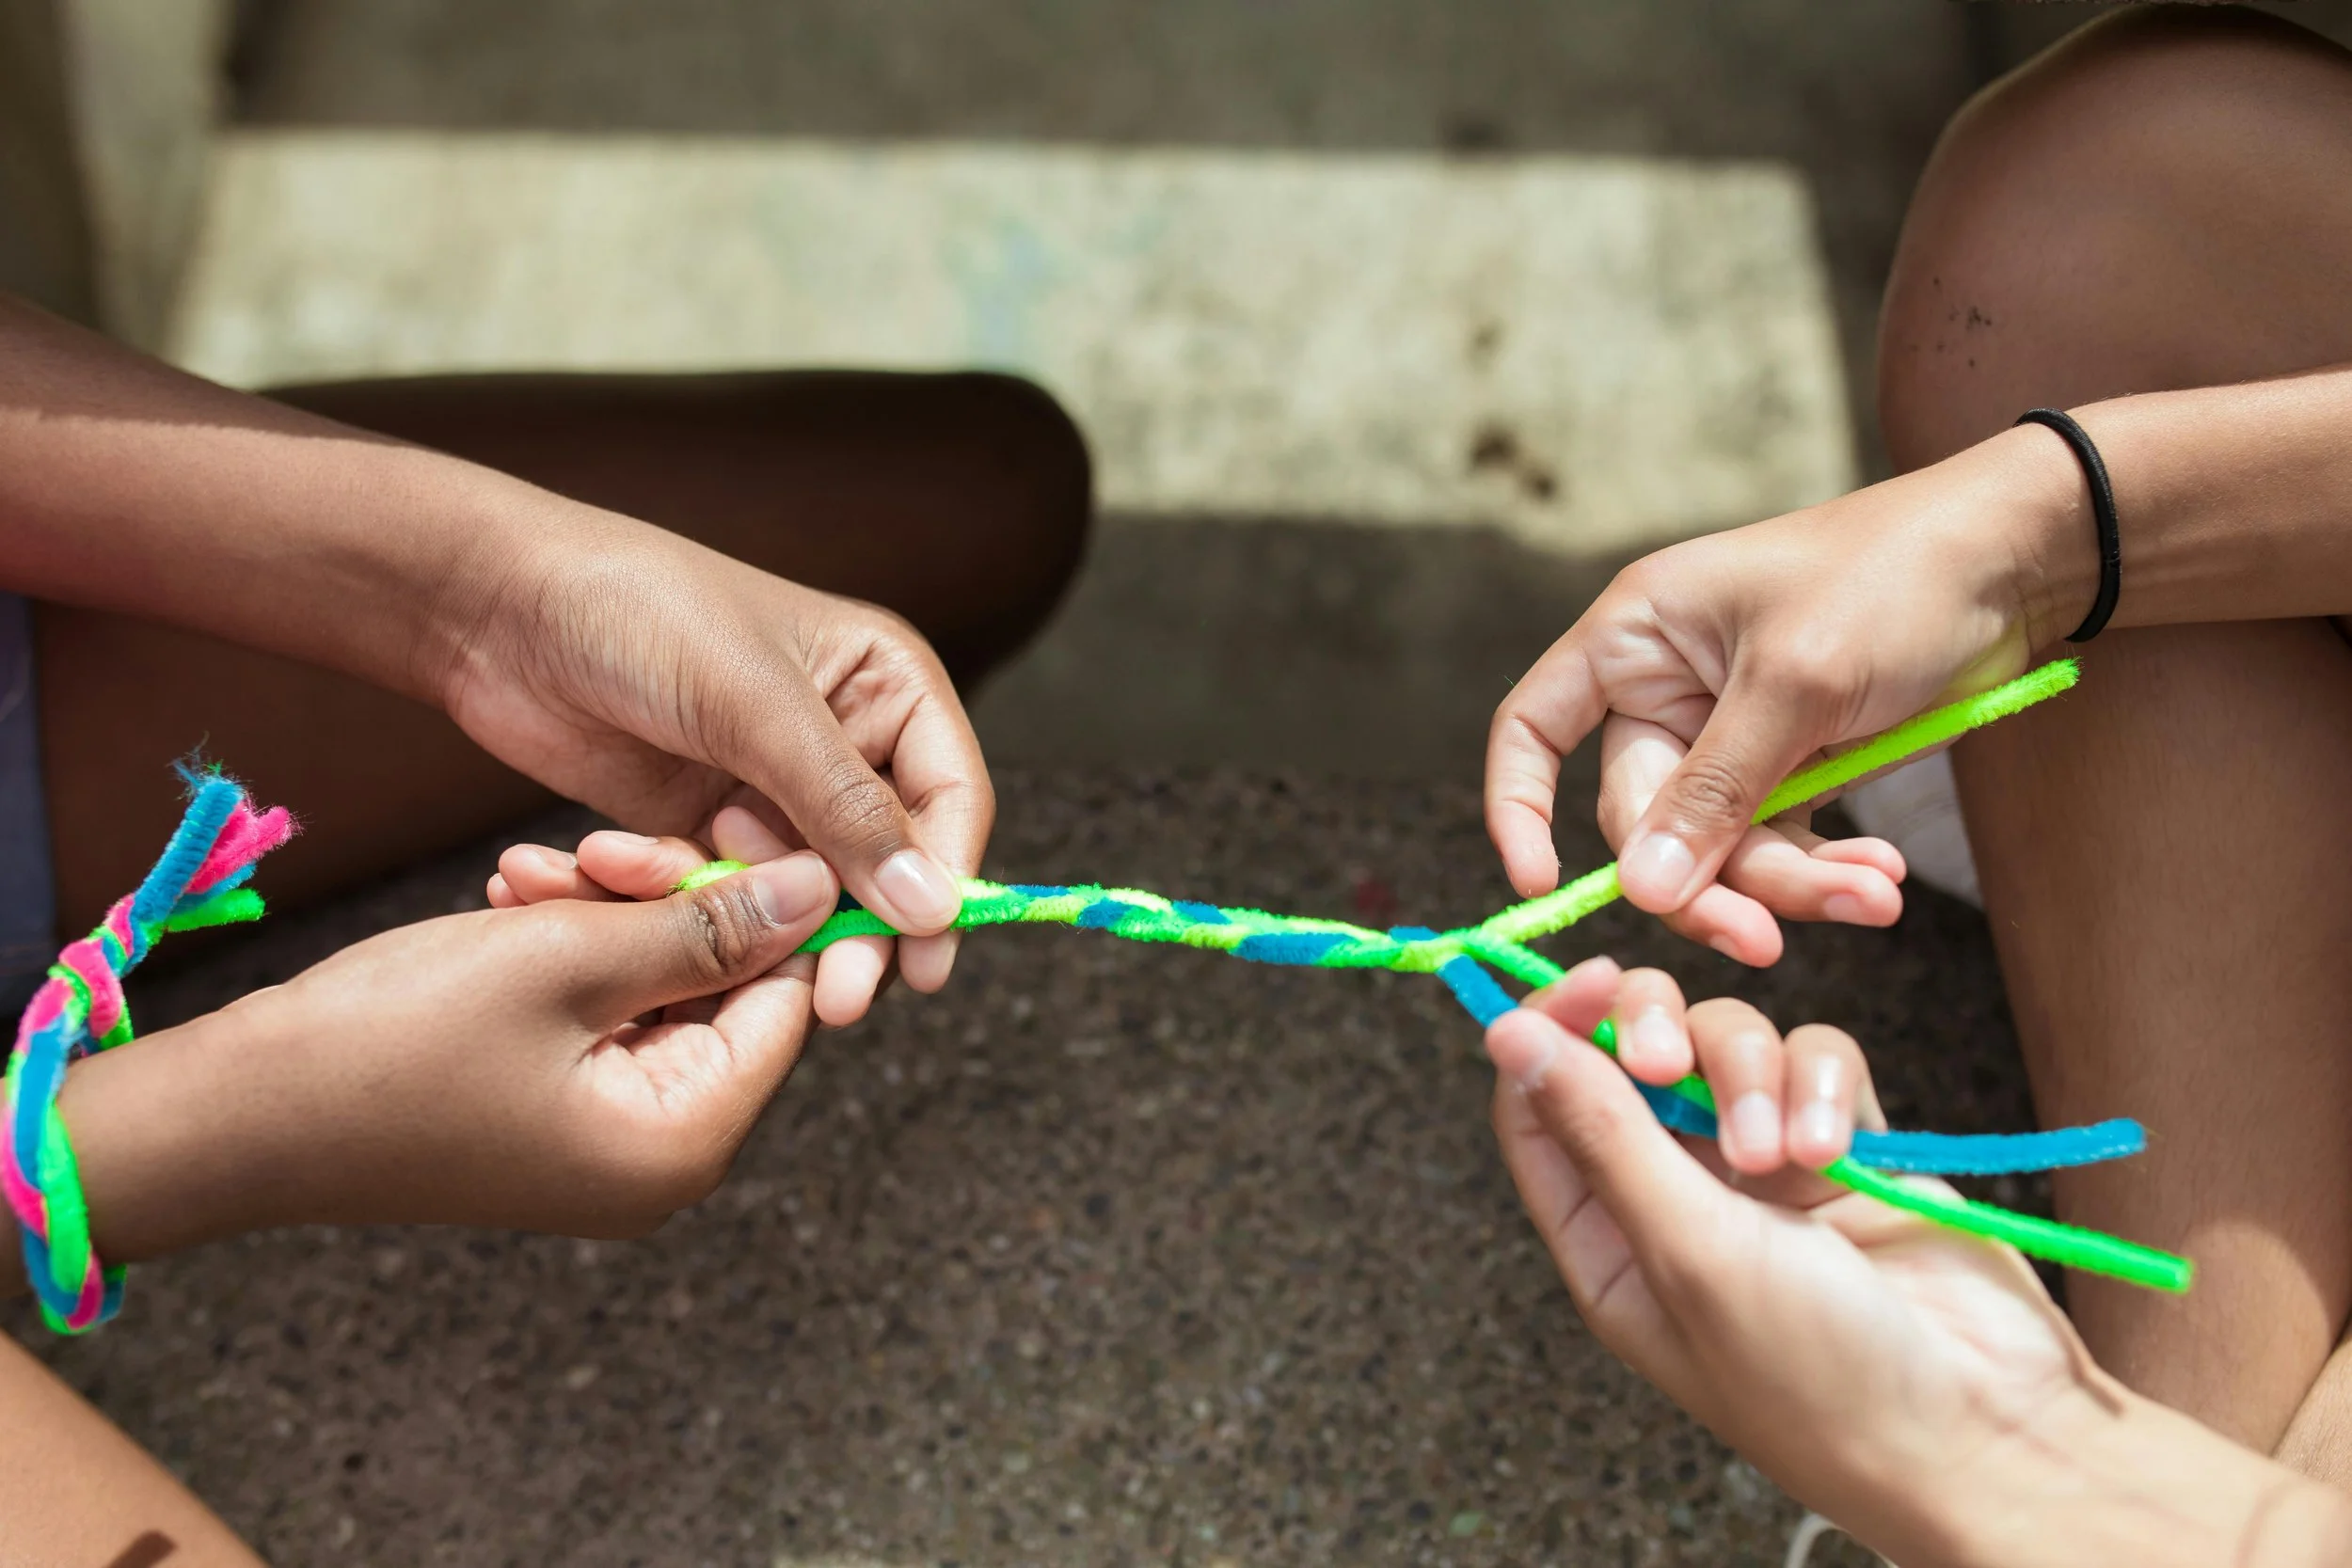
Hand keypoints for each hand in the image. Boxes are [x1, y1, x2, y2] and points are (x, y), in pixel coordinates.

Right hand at [59, 853, 842, 1245]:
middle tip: (590, 849)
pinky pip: (597, 1020)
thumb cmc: (393, 1039)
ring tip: (529, 874)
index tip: (714, 834)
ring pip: (654, 994)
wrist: (238, 1111)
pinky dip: (566, 956)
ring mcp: (603, 1147)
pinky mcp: (551, 1122)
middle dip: (662, 907)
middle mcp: (660, 1162)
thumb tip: (821, 893)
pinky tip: (513, 903)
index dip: (762, 910)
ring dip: (603, 919)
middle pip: (722, 996)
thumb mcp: (570, 957)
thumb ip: (706, 926)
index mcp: (684, 1142)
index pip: (787, 1004)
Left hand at [441, 516, 988, 1005]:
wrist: (495, 606)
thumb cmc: (638, 612)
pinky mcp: (702, 827)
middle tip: (834, 999)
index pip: (951, 802)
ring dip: (761, 919)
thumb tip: (933, 906)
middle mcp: (844, 742)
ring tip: (714, 933)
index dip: (944, 886)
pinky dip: (688, 899)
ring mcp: (772, 789)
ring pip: (805, 894)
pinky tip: (622, 869)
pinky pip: (727, 895)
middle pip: (887, 865)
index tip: (921, 964)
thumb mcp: (754, 706)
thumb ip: (847, 810)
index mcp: (886, 685)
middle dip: (860, 929)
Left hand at [1484, 963, 2100, 1564]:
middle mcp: (1675, 1197)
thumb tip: (1504, 1037)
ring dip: (1753, 1076)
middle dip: (1656, 1032)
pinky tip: (1839, 1148)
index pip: (1543, 1107)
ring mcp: (1763, 1168)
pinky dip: (1824, 1084)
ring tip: (1786, 1156)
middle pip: (1631, 1055)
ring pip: (1728, 1045)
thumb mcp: (1686, 1250)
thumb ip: (1601, 1132)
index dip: (1552, 1032)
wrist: (1980, 1426)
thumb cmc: (1813, 1375)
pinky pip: (1816, 1060)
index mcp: (1608, 1241)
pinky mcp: (1848, 1143)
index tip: (1592, 979)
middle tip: (1672, 1058)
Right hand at [1485, 425, 2084, 962]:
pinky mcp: (1794, 768)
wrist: (2021, 559)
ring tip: (1874, 898)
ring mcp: (1731, 735)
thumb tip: (1641, 892)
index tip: (1540, 886)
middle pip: (1644, 820)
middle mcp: (1668, 689)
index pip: (1532, 728)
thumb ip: (1716, 791)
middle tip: (1768, 941)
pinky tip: (1881, 881)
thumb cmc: (1893, 579)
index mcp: (1636, 637)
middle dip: (1712, 878)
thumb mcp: (1796, 683)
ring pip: (1719, 850)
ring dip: (1790, 886)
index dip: (1518, 807)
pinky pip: (1781, 847)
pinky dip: (1827, 872)